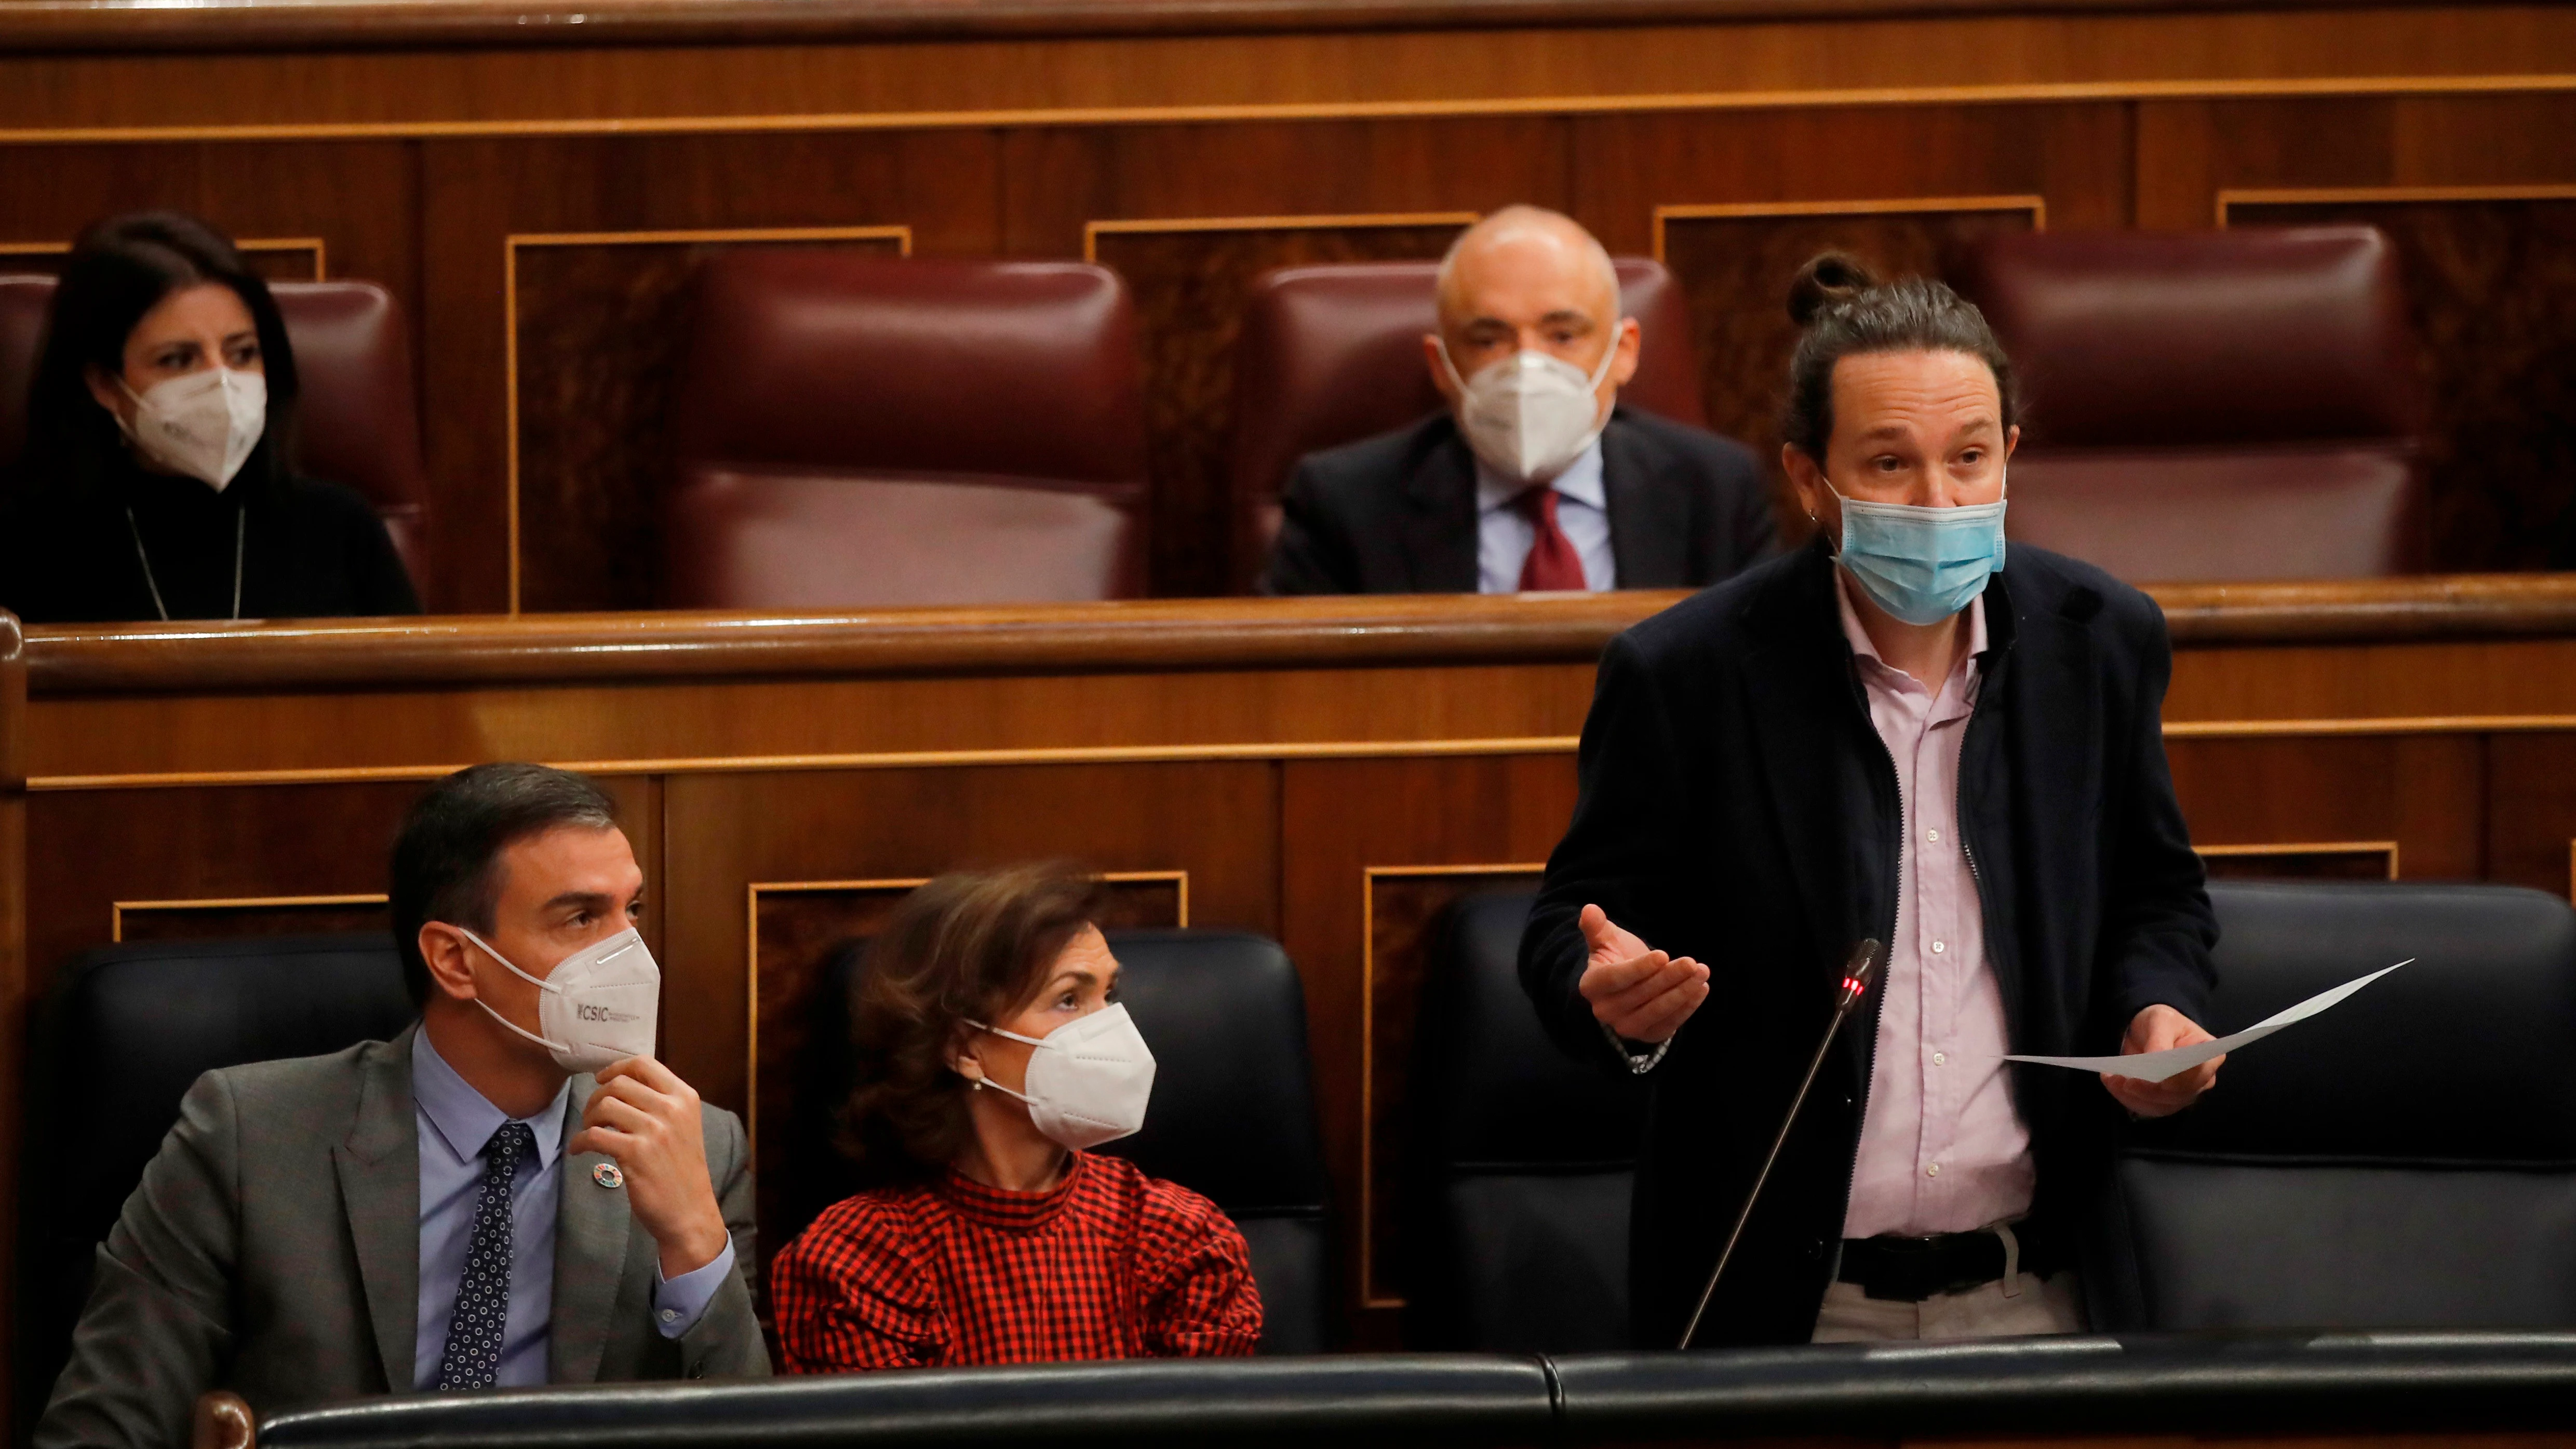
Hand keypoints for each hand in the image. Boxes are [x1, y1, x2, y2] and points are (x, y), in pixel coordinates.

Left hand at [569, 1056, 730, 1278]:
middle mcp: (671, 1109)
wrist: (690, 1212)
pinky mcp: (635, 1153)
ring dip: (588, 1118)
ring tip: (589, 1132)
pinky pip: (594, 1135)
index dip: (615, 1068)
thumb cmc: (682, 1171)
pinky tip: (579, 1151)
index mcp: (685, 1097)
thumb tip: (620, 1084)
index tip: (602, 1079)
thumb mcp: (683, 1126)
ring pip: (604, 1106)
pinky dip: (579, 1142)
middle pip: (618, 1083)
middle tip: (593, 1115)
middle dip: (597, 1097)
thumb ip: (661, 1103)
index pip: (643, 1064)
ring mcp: (654, 1130)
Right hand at [1576, 904, 1709, 1043]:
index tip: (1663, 955)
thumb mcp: (1606, 940)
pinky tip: (1701, 989)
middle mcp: (1605, 1011)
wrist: (1628, 987)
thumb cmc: (1616, 958)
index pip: (1616, 978)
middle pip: (1641, 994)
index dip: (1640, 968)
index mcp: (1592, 985)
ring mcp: (1626, 1026)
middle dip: (1668, 978)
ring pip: (1657, 1010)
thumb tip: (1589, 909)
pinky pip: (1670, 1023)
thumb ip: (1597, 926)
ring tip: (1702, 973)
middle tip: (1691, 963)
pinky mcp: (1648, 1035)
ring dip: (1682, 992)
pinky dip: (1688, 1007)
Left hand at [2101, 1004, 2222, 1116]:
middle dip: (2149, 1090)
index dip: (2178, 1080)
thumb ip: (2160, 1040)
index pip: (2198, 1074)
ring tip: (2112, 1080)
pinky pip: (2150, 1108)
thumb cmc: (2163, 1022)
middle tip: (2123, 1080)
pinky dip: (2129, 1100)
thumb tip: (2156, 1058)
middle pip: (2179, 1095)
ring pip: (2162, 1105)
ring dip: (2134, 1097)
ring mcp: (2186, 1094)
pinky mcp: (2167, 1101)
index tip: (2156, 1079)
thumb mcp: (2160, 1020)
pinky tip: (2113, 1085)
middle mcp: (2203, 1080)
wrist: (2152, 1030)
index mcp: (2209, 1057)